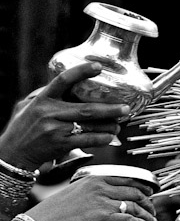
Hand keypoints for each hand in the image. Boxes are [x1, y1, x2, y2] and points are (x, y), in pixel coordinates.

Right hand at [0, 62, 129, 170]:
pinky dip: (101, 139)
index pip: (63, 80)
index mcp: (42, 99)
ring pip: (89, 125)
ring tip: (118, 125)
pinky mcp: (60, 144)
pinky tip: (109, 137)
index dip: (81, 72)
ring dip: (108, 126)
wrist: (13, 154)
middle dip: (109, 109)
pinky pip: (86, 140)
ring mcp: (55, 129)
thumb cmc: (23, 128)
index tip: (98, 66)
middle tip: (125, 108)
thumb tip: (67, 83)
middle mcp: (49, 112)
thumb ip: (46, 94)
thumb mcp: (28, 106)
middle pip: (85, 109)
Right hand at [25, 175, 156, 220]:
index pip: (126, 180)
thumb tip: (100, 200)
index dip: (141, 188)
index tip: (148, 194)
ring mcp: (103, 203)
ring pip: (135, 206)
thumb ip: (89, 193)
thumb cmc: (52, 213)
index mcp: (95, 180)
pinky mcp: (103, 219)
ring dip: (146, 215)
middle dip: (147, 202)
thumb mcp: (73, 193)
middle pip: (135, 192)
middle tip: (152, 210)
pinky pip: (129, 220)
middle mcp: (101, 188)